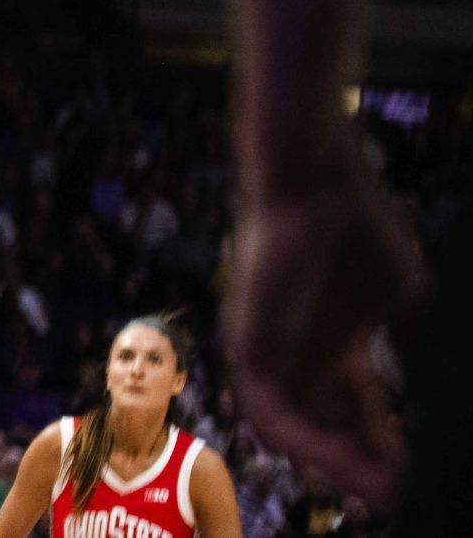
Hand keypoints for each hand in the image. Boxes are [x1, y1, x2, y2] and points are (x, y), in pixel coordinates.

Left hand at [226, 158, 424, 506]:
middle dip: (363, 467)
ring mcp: (266, 351)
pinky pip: (265, 408)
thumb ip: (415, 355)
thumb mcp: (403, 309)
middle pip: (327, 430)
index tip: (413, 477)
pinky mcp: (245, 343)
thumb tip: (441, 402)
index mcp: (329, 347)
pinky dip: (301, 438)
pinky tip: (339, 458)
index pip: (356, 415)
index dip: (385, 449)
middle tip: (397, 497)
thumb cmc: (358, 234)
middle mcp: (294, 356)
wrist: (319, 188)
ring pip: (294, 430)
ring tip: (378, 489)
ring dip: (335, 463)